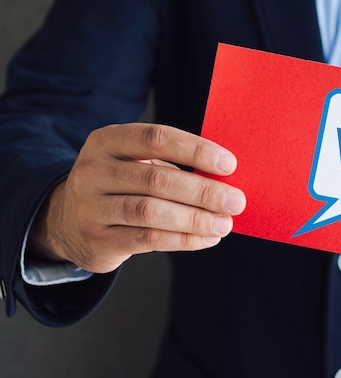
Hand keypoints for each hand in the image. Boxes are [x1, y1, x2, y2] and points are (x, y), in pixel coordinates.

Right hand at [29, 123, 245, 272]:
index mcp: (107, 141)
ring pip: (152, 212)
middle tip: (236, 201)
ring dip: (195, 219)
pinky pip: (148, 239)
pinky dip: (184, 240)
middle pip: (157, 179)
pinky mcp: (97, 240)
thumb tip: (226, 180)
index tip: (230, 164)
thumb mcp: (134, 164)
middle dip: (204, 191)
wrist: (68, 221)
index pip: (156, 138)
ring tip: (225, 224)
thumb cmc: (120, 186)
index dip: (196, 150)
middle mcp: (94, 171)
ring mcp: (91, 207)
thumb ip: (172, 166)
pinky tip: (208, 238)